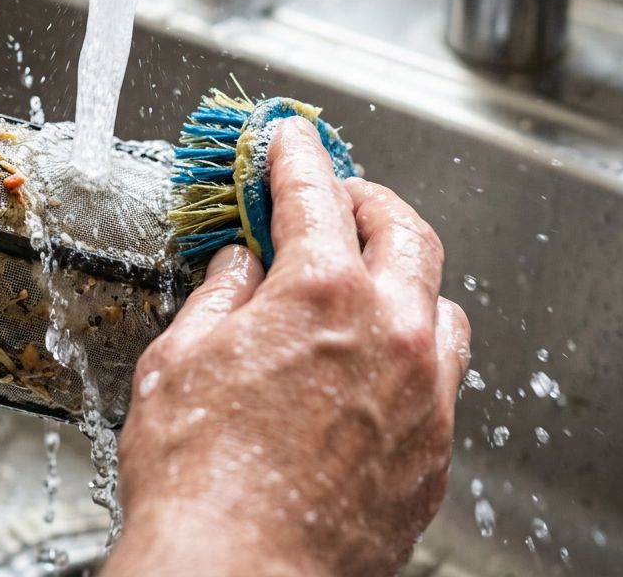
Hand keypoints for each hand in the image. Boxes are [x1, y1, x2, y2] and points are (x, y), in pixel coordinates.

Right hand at [108, 117, 470, 575]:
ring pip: (443, 305)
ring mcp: (426, 396)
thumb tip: (240, 266)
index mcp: (322, 293)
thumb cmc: (198, 481)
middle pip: (404, 231)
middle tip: (335, 199)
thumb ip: (220, 297)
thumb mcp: (179, 362)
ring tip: (366, 284)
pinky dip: (413, 353)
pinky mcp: (435, 454)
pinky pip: (443, 380)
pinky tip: (372, 369)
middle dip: (367, 200)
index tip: (289, 140)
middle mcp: (392, 332)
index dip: (295, 155)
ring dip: (405, 278)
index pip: (314, 193)